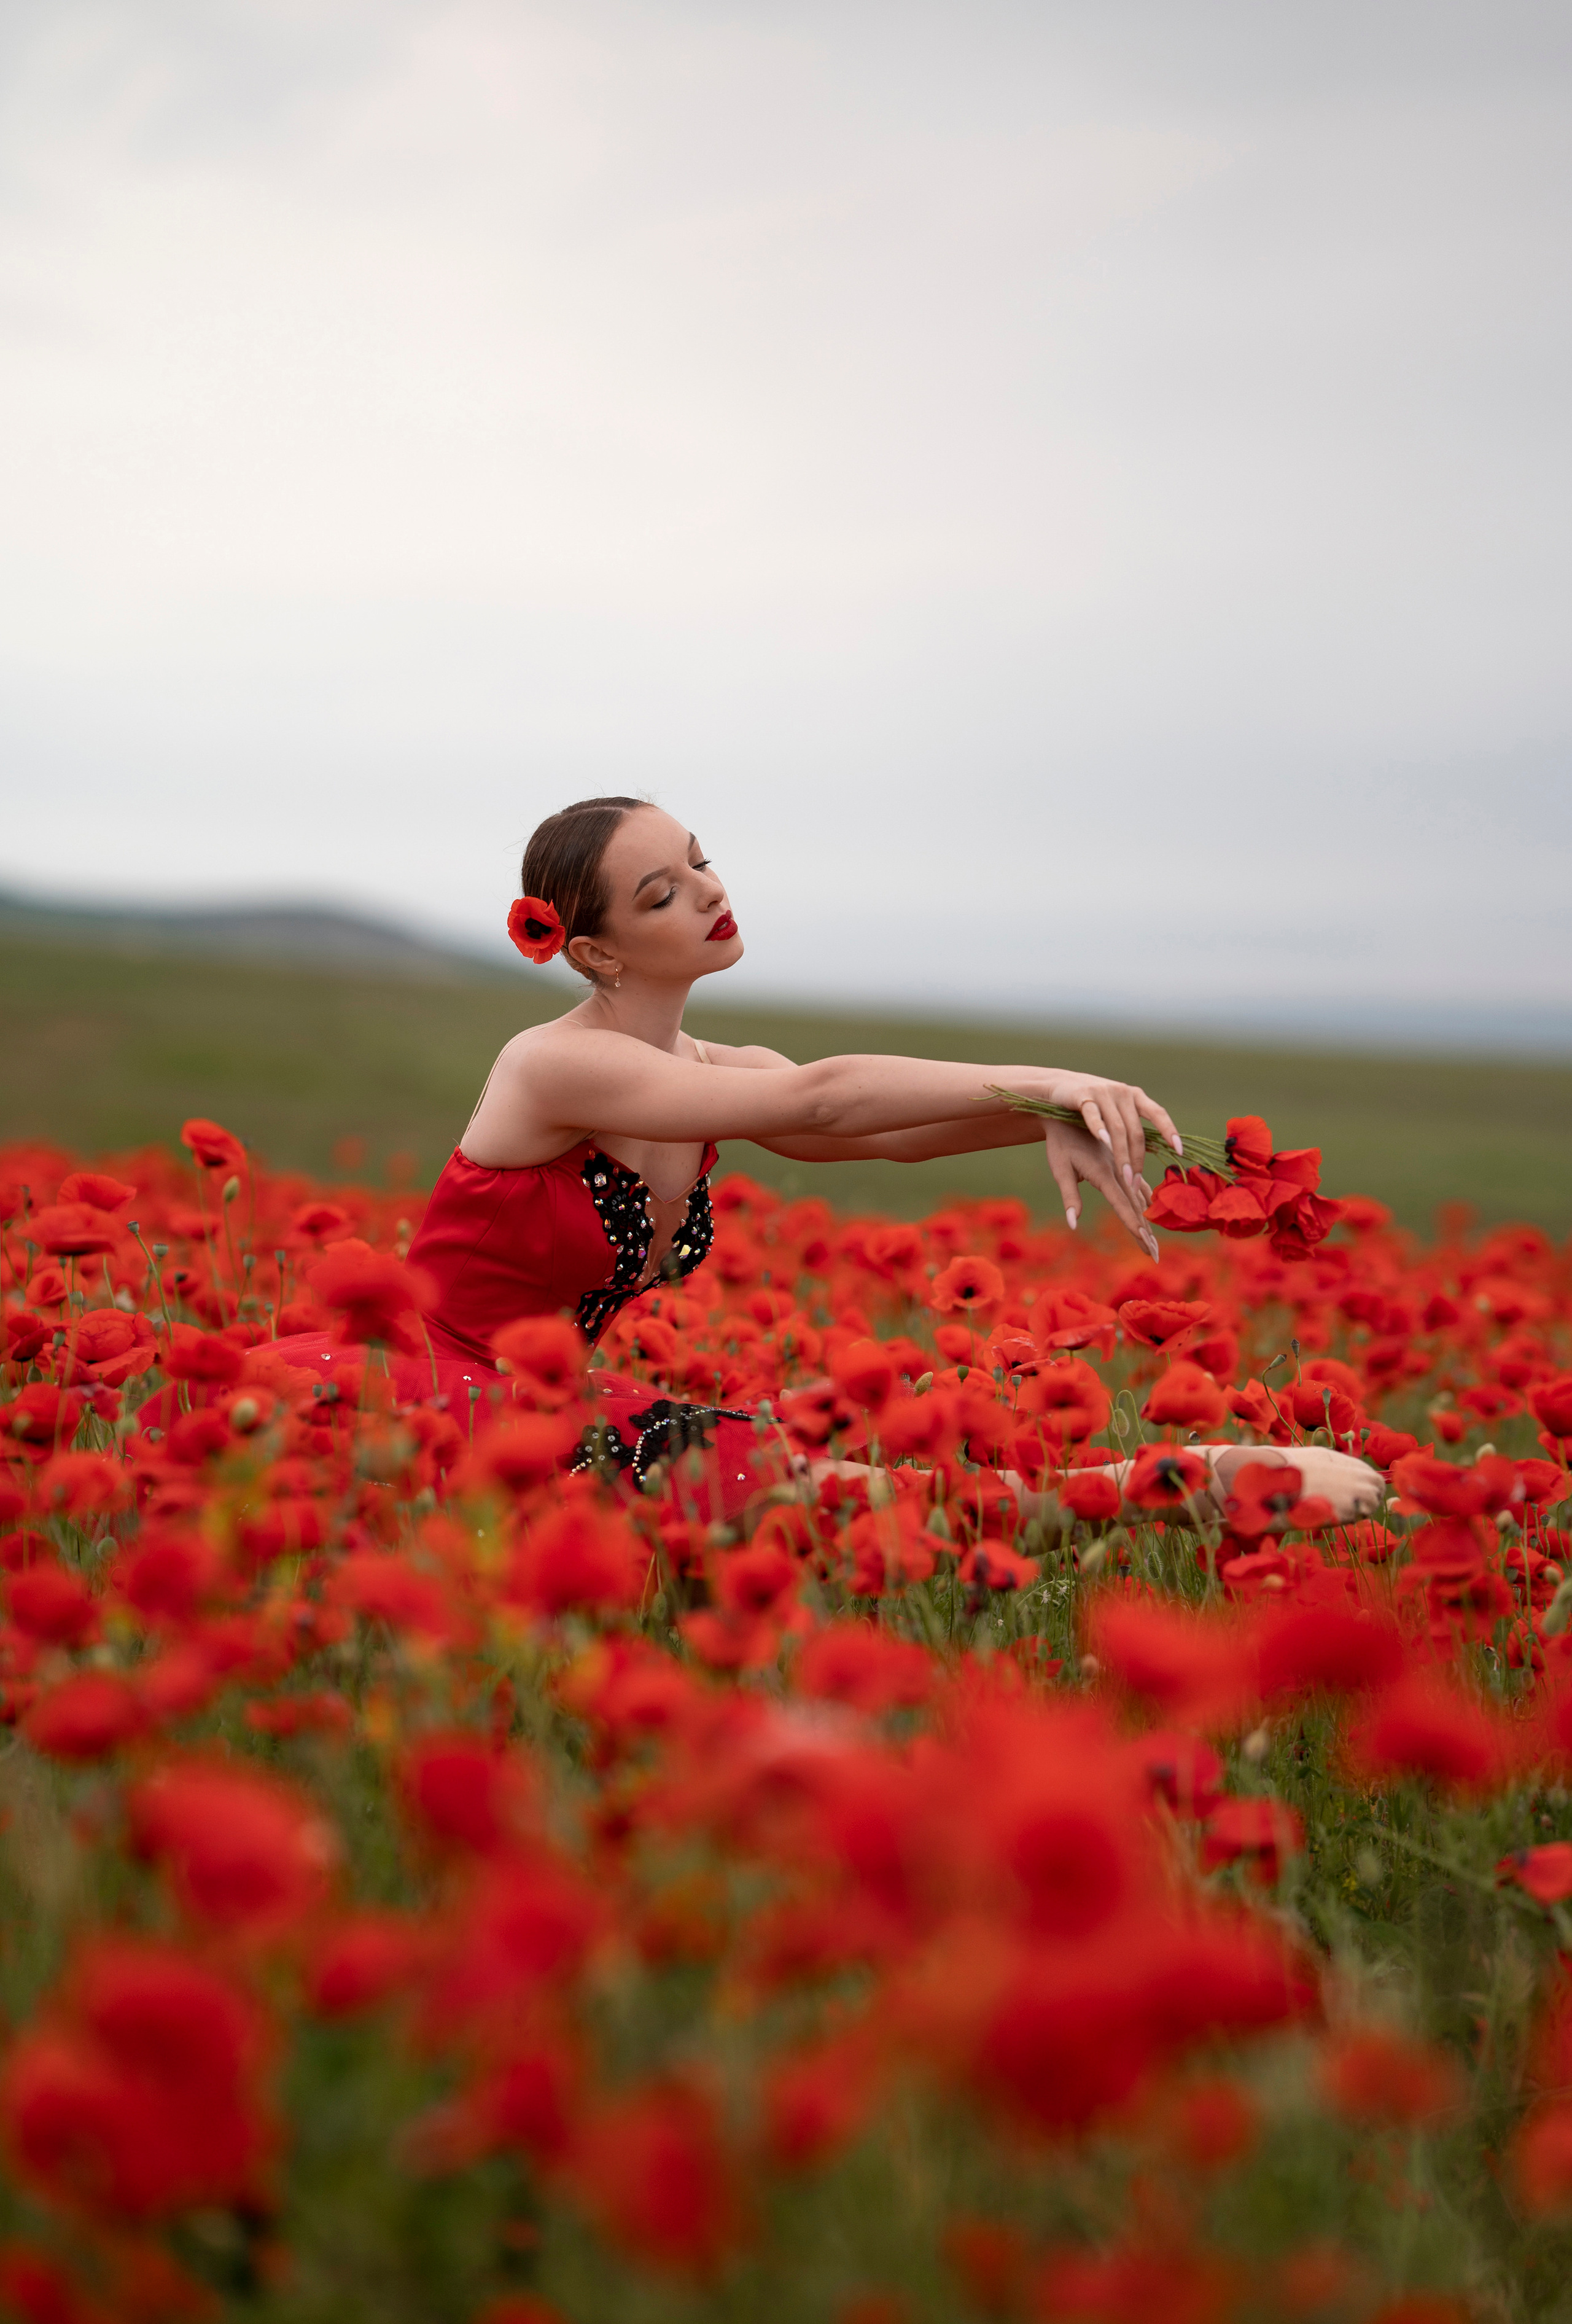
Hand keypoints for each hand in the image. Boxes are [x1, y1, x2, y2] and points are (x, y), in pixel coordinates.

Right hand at [1042, 1072, 1179, 1193]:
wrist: (1059, 1083)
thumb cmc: (1092, 1103)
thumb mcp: (1115, 1111)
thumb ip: (1130, 1127)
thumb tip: (1150, 1152)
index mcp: (1135, 1096)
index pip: (1158, 1113)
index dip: (1169, 1130)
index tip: (1179, 1150)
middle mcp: (1122, 1093)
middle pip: (1135, 1131)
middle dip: (1137, 1159)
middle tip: (1135, 1183)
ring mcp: (1103, 1093)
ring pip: (1117, 1128)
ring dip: (1122, 1154)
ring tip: (1124, 1176)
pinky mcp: (1082, 1095)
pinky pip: (1093, 1114)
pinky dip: (1099, 1128)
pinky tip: (1103, 1142)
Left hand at [1042, 1120, 1158, 1259]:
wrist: (1070, 1110)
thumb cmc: (1060, 1141)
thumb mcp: (1060, 1167)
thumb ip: (1070, 1195)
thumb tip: (1073, 1223)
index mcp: (1103, 1172)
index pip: (1122, 1205)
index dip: (1134, 1226)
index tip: (1146, 1246)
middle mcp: (1118, 1169)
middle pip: (1136, 1205)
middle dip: (1145, 1231)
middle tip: (1154, 1255)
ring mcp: (1122, 1164)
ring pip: (1140, 1195)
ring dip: (1147, 1219)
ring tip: (1153, 1241)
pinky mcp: (1122, 1160)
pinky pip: (1138, 1181)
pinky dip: (1144, 1199)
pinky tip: (1150, 1210)